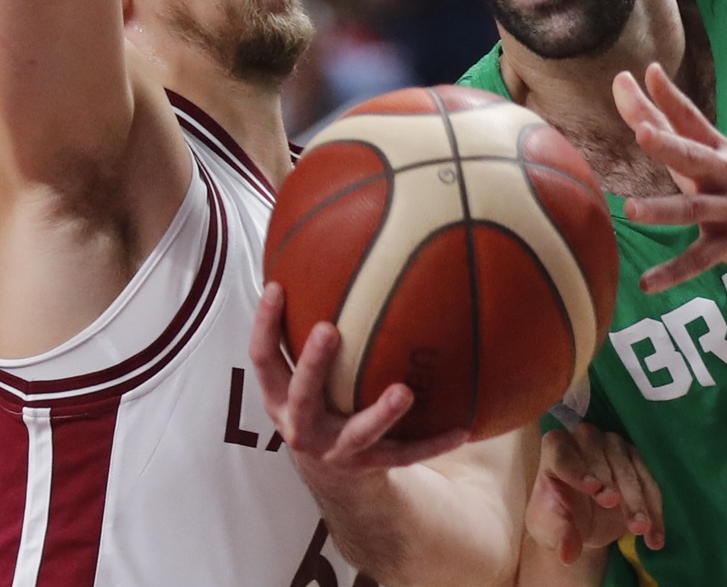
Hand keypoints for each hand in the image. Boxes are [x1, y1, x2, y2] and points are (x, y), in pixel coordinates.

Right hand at [251, 283, 467, 477]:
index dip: (264, 323)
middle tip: (329, 329)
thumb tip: (310, 250)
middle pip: (303, 393)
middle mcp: (301, 426)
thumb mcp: (298, 375)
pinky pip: (404, 455)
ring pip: (358, 433)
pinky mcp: (370, 467)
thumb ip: (302, 328)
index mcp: (280, 397)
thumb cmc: (317, 402)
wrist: (330, 476)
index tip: (276, 285)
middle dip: (314, 363)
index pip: (263, 358)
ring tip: (404, 392)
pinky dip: (432, 444)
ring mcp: (336, 450)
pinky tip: (463, 430)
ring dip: (380, 413)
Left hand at [526, 425, 664, 564]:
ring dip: (639, 501)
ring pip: (630, 469)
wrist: (578, 522)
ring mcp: (612, 446)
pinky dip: (654, 510)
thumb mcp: (553, 528)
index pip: (564, 456)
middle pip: (603, 460)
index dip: (579, 471)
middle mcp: (584, 439)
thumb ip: (561, 537)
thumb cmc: (558, 516)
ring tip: (641, 530)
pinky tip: (654, 538)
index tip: (594, 490)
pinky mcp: (635, 460)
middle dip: (616, 488)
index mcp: (555, 448)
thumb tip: (567, 556)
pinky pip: (648, 484)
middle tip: (621, 514)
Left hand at [614, 63, 726, 289]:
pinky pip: (701, 260)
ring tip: (631, 210)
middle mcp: (725, 175)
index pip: (690, 119)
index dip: (668, 97)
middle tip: (642, 132)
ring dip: (663, 210)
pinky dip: (674, 273)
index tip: (643, 73)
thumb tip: (628, 82)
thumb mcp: (708, 154)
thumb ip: (667, 125)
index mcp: (716, 150)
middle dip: (669, 145)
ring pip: (695, 210)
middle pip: (694, 157)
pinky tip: (647, 282)